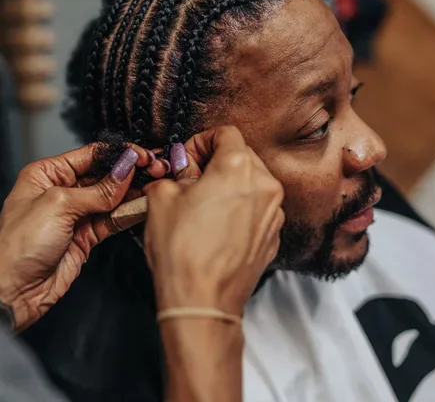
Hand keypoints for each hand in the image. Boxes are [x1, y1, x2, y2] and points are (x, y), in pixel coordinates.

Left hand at [0, 143, 158, 330]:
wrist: (10, 291)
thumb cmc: (16, 246)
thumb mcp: (58, 205)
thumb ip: (97, 190)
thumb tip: (125, 170)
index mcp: (46, 174)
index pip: (90, 155)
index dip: (118, 154)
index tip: (142, 155)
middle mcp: (60, 192)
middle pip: (104, 175)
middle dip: (130, 172)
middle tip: (156, 169)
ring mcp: (74, 216)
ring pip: (112, 198)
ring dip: (134, 193)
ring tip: (156, 185)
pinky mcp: (84, 238)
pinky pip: (112, 221)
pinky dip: (129, 214)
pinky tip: (144, 206)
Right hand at [143, 126, 284, 315]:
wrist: (202, 302)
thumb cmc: (181, 250)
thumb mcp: (161, 198)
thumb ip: (173, 173)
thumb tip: (180, 170)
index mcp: (238, 167)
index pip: (225, 132)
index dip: (200, 142)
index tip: (185, 161)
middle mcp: (265, 185)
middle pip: (242, 156)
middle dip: (215, 163)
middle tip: (188, 183)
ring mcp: (273, 214)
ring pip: (251, 184)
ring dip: (228, 187)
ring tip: (201, 208)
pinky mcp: (272, 237)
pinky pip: (256, 210)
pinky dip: (238, 211)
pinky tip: (215, 230)